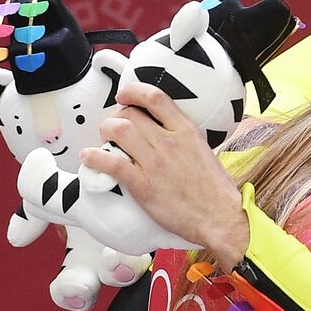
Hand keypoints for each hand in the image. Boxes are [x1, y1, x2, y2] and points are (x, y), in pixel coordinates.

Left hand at [80, 82, 249, 265]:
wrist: (221, 218)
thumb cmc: (216, 191)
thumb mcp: (205, 152)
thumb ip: (185, 140)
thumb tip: (166, 134)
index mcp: (187, 132)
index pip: (155, 97)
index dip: (132, 91)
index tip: (123, 96)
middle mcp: (170, 142)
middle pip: (130, 114)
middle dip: (116, 118)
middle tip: (115, 130)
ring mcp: (156, 163)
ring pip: (118, 130)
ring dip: (105, 133)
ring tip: (105, 142)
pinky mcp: (144, 185)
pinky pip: (112, 163)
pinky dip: (94, 158)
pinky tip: (89, 158)